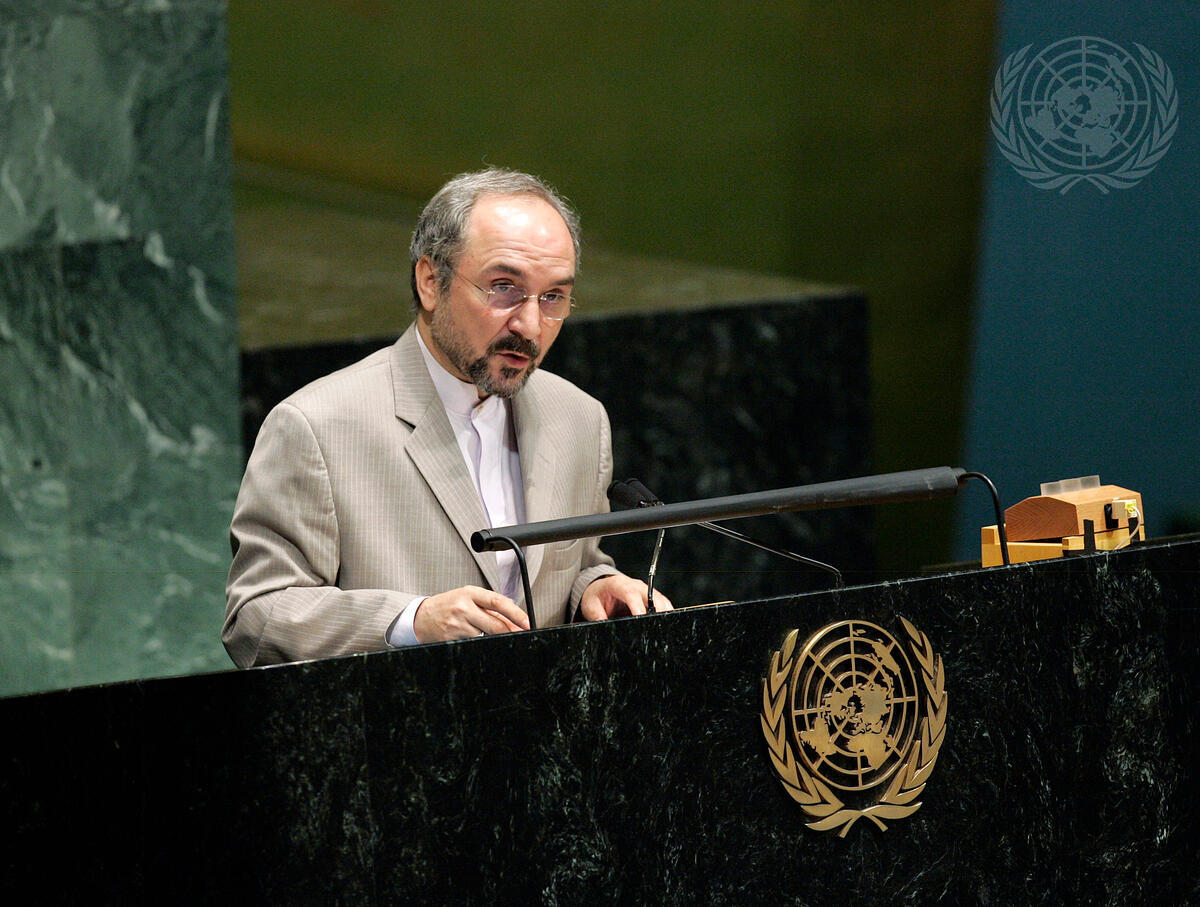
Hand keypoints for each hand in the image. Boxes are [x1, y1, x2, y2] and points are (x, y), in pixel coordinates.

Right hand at [413, 585, 529, 642]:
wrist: (422, 617)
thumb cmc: (448, 605)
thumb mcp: (468, 598)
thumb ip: (490, 608)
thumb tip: (514, 623)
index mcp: (470, 593)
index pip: (498, 602)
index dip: (515, 613)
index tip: (526, 622)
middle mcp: (463, 607)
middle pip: (495, 624)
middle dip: (509, 631)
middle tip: (518, 633)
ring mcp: (457, 624)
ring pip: (484, 635)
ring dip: (487, 635)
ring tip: (474, 627)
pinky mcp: (452, 638)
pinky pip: (472, 642)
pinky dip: (475, 640)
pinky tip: (465, 633)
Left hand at [578, 573, 672, 621]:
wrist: (601, 588)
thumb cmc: (597, 596)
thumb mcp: (591, 605)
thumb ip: (597, 616)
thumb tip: (604, 626)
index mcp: (618, 584)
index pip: (630, 593)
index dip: (637, 606)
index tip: (640, 617)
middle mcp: (634, 585)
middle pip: (651, 595)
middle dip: (657, 610)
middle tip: (657, 626)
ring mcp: (644, 590)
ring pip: (660, 599)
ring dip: (664, 612)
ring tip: (663, 627)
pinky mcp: (651, 596)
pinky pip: (663, 603)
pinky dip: (666, 613)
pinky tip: (665, 623)